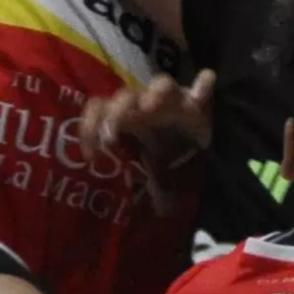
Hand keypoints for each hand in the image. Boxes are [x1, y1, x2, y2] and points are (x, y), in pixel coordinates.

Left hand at [78, 69, 214, 172]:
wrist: (189, 145)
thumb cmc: (158, 155)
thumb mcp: (141, 168)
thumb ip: (131, 179)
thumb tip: (122, 209)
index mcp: (125, 114)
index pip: (99, 108)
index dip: (89, 126)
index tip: (89, 154)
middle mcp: (144, 101)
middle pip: (126, 96)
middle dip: (116, 114)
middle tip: (110, 136)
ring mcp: (171, 98)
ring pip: (162, 83)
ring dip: (155, 93)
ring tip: (149, 108)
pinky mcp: (196, 101)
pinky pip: (203, 85)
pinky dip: (203, 86)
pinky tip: (199, 96)